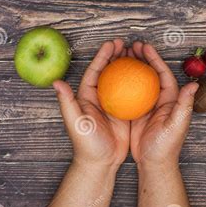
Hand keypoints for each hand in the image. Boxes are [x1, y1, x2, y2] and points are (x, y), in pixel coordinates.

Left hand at [53, 39, 128, 169]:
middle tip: (127, 43)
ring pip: (121, 80)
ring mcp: (112, 104)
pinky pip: (132, 94)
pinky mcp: (123, 112)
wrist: (100, 163)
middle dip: (116, 55)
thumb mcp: (75, 123)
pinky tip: (148, 77)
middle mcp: (98, 97)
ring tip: (138, 54)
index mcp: (86, 96)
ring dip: (128, 66)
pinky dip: (139, 83)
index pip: (94, 71)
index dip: (102, 56)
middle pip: (108, 71)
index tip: (112, 44)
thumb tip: (56, 82)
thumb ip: (66, 102)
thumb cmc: (86, 144)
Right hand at [128, 42, 198, 166]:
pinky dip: (121, 83)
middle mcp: (159, 100)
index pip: (163, 74)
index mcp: (171, 100)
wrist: (153, 164)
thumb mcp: (177, 126)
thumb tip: (194, 85)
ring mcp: (147, 105)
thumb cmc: (166, 147)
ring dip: (131, 67)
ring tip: (120, 56)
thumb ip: (185, 105)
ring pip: (138, 81)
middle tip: (131, 46)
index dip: (155, 59)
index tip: (145, 47)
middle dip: (142, 58)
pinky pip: (128, 93)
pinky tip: (111, 78)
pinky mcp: (136, 113)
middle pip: (150, 73)